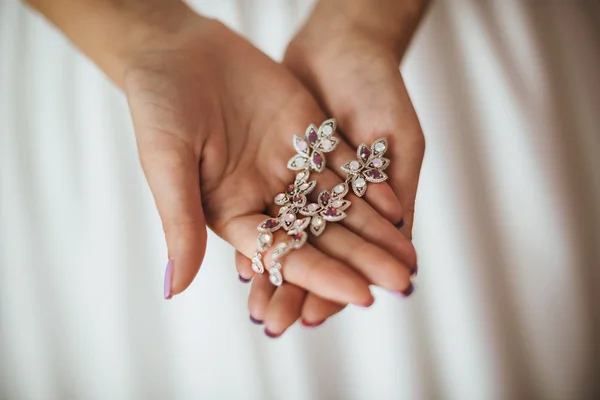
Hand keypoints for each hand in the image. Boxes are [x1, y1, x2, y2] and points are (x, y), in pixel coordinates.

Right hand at [123, 12, 415, 326]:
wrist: (177, 48)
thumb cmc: (157, 105)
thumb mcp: (166, 162)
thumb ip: (180, 222)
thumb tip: (173, 289)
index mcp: (231, 212)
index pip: (282, 252)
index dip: (321, 275)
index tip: (360, 296)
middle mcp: (264, 196)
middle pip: (319, 236)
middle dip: (360, 260)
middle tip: (400, 284)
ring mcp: (288, 165)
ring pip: (337, 204)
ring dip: (374, 229)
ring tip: (409, 255)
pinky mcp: (307, 133)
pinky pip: (344, 163)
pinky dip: (369, 183)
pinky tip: (396, 204)